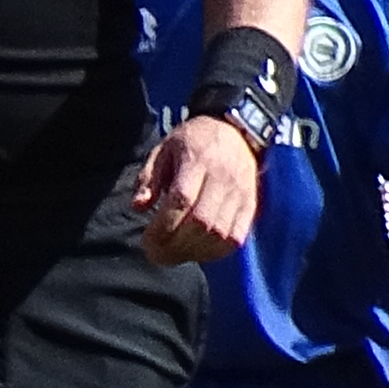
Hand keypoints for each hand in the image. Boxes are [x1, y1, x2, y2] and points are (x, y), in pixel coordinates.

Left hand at [132, 112, 264, 266]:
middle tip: (156, 254)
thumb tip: (138, 207)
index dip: (164, 226)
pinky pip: (237, 236)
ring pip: (220, 233)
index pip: (182, 200)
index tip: (147, 240)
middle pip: (201, 221)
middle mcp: (223, 178)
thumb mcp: (163, 151)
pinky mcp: (251, 205)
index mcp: (197, 161)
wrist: (235, 131)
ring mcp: (240, 193)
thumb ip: (149, 179)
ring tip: (173, 256)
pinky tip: (198, 253)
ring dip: (194, 252)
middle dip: (175, 244)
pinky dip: (217, 251)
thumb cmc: (192, 143)